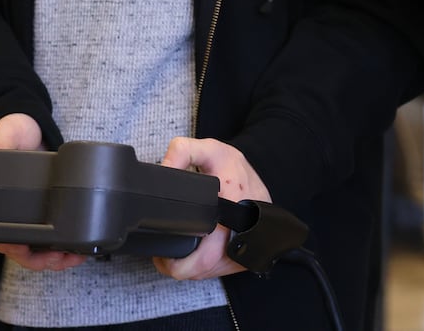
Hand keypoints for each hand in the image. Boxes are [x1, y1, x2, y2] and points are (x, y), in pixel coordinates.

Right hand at [0, 113, 85, 271]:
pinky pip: (50, 240)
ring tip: (75, 256)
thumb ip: (0, 141)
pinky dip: (63, 248)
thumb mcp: (6, 133)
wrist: (30, 129)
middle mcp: (9, 215)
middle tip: (63, 257)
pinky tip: (77, 249)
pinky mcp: (43, 214)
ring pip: (37, 251)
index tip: (31, 253)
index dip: (15, 249)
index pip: (0, 236)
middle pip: (21, 251)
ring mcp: (27, 217)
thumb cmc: (12, 134)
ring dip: (55, 259)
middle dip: (42, 260)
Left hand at [154, 137, 269, 280]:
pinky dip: (201, 265)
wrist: (260, 179)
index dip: (178, 259)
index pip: (204, 256)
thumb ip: (183, 152)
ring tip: (180, 244)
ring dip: (188, 266)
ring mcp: (241, 252)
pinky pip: (215, 271)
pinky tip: (196, 248)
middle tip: (164, 248)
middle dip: (175, 264)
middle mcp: (238, 238)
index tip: (162, 249)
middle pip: (199, 270)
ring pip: (206, 274)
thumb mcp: (210, 150)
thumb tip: (165, 169)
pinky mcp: (242, 260)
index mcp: (229, 214)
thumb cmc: (236, 169)